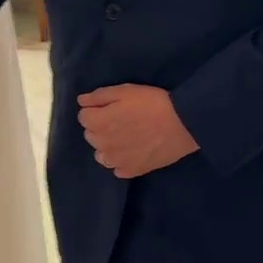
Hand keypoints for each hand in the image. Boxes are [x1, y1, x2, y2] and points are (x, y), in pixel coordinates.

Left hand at [77, 85, 198, 178]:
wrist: (182, 124)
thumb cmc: (152, 103)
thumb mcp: (125, 91)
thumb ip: (99, 96)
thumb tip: (81, 102)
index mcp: (98, 123)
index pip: (83, 117)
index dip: (95, 110)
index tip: (109, 107)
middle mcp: (102, 145)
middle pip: (91, 136)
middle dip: (100, 128)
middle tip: (120, 120)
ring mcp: (117, 161)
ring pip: (102, 155)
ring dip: (108, 146)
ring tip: (126, 138)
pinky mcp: (132, 171)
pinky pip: (117, 169)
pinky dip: (121, 161)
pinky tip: (133, 152)